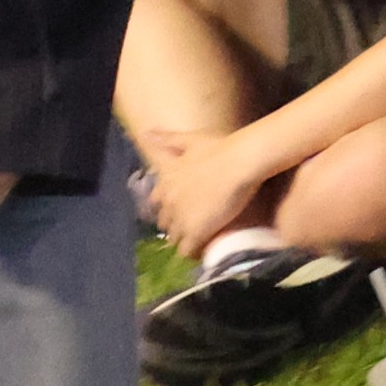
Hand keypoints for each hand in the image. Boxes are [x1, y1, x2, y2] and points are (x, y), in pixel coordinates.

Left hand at [141, 126, 274, 252]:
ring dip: (185, 238)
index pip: (158, 204)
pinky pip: (187, 251)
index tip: (183, 208)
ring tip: (202, 237)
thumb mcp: (190, 139)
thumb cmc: (219, 148)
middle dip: (177, 224)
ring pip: (175, 238)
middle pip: (166, 223)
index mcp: (166, 183)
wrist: (240, 161)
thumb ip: (167, 139)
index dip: (170, 207)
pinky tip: (205, 249)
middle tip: (195, 223)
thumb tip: (146, 134)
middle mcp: (169, 203)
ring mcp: (181, 219)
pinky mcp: (196, 233)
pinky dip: (194, 251)